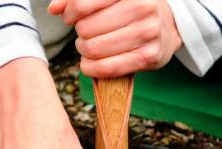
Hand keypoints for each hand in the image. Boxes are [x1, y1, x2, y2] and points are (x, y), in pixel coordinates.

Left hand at [48, 0, 181, 77]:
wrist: (167, 27)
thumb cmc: (131, 9)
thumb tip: (54, 9)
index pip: (83, 3)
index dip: (70, 12)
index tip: (70, 17)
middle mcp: (142, 6)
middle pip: (87, 28)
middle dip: (79, 34)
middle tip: (85, 35)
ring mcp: (147, 32)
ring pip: (95, 49)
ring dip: (84, 52)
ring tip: (88, 48)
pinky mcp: (148, 56)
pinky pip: (108, 68)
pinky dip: (91, 68)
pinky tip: (89, 64)